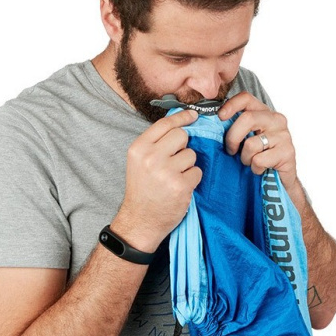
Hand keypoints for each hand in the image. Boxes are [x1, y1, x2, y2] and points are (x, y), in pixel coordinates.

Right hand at [114, 109, 201, 251]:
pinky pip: (197, 172)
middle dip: (183, 146)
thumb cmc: (142, 188)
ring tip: (174, 177)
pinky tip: (180, 188)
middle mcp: (151, 157)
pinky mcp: (180, 186)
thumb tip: (181, 122)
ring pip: (191, 154)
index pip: (165, 124)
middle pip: (181, 135)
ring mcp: (166, 171)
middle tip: (175, 161)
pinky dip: (192, 179)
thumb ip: (155, 142)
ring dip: (188, 165)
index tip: (193, 115)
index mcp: (139, 148)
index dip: (182, 117)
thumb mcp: (139, 160)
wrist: (140, 220)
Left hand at [217, 92, 297, 190]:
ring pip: (251, 144)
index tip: (220, 117)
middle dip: (232, 137)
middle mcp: (276, 119)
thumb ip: (236, 126)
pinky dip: (254, 168)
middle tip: (231, 150)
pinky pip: (259, 160)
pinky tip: (260, 169)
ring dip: (245, 157)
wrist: (280, 179)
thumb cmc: (259, 156)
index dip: (230, 105)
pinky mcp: (287, 153)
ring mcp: (283, 135)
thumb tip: (210, 122)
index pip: (246, 98)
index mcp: (264, 112)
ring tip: (250, 161)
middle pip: (247, 119)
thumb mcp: (246, 137)